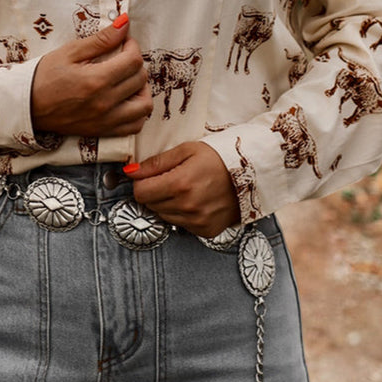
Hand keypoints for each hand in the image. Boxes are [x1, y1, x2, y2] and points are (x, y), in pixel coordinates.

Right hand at [31, 16, 152, 137]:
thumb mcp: (70, 52)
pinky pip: (134, 126)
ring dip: (142, 89)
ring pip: (144, 105)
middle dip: (136, 63)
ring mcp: (106, 120)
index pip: (133, 60)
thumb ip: (100, 39)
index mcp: (96, 80)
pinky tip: (127, 100)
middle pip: (140, 79)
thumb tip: (124, 23)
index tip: (124, 43)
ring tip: (128, 80)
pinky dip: (137, 113)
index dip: (132, 46)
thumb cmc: (45, 76)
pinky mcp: (103, 131)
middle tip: (122, 57)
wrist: (27, 106)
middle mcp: (105, 102)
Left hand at [126, 141, 240, 237]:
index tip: (151, 175)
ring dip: (167, 204)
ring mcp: (197, 221)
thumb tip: (130, 171)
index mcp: (180, 183)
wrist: (251, 173)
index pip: (140, 192)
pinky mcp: (206, 231)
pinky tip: (195, 201)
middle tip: (171, 179)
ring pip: (163, 216)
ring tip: (185, 189)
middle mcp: (188, 206)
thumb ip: (156, 162)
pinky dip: (182, 214)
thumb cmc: (218, 157)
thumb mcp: (186, 150)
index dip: (142, 182)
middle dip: (155, 192)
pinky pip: (180, 225)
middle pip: (150, 205)